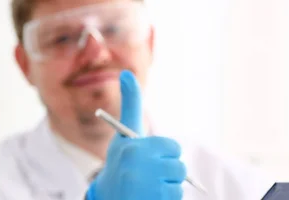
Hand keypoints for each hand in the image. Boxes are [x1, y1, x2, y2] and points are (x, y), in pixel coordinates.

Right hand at [85, 70, 185, 199]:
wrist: (108, 197)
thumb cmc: (121, 161)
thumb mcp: (124, 134)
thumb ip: (131, 104)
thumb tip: (126, 74)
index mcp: (133, 147)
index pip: (173, 147)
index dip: (164, 154)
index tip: (150, 158)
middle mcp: (138, 167)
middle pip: (179, 166)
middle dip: (168, 171)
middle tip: (148, 175)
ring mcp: (145, 188)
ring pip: (179, 184)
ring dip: (167, 187)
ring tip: (147, 187)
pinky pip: (176, 198)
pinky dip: (165, 199)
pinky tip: (149, 198)